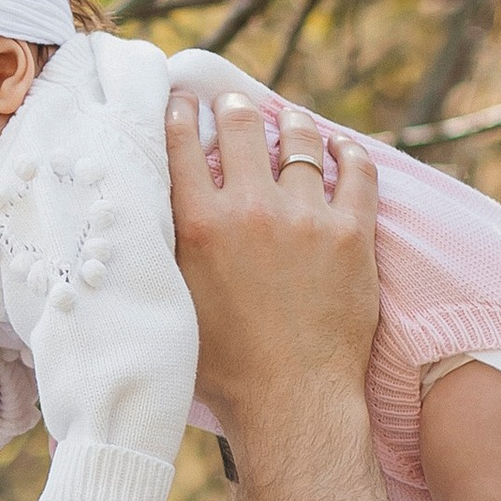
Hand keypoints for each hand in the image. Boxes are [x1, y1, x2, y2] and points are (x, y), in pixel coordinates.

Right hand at [170, 89, 378, 441]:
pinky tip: (340, 146)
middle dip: (233, 106)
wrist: (292, 400)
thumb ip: (164, 249)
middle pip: (240, 127)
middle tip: (232, 103)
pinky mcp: (352, 232)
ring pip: (300, 141)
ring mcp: (306, 217)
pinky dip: (347, 151)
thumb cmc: (223, 364)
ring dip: (290, 122)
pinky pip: (356, 171)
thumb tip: (145, 210)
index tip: (182, 100)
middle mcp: (250, 209)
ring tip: (288, 118)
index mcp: (198, 225)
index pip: (181, 143)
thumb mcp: (173, 299)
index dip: (180, 111)